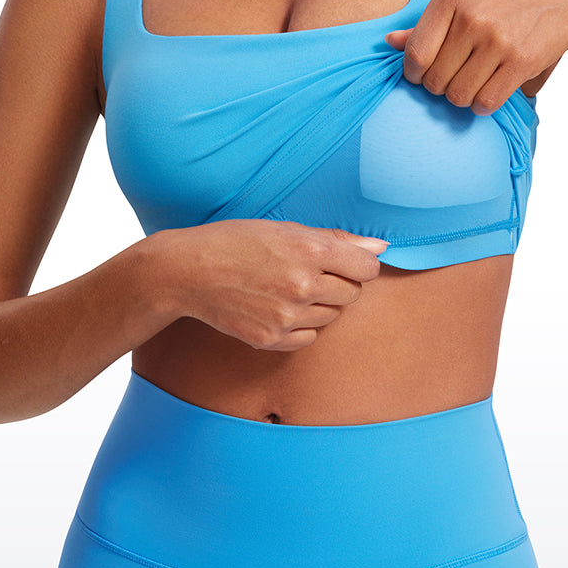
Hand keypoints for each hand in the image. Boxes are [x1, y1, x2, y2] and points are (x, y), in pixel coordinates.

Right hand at [152, 221, 386, 351]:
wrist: (188, 271)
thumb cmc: (236, 241)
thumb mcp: (284, 228)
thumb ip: (335, 240)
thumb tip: (379, 248)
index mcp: (309, 250)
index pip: (367, 267)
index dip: (359, 264)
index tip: (345, 262)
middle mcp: (302, 285)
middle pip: (353, 294)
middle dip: (339, 283)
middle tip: (309, 272)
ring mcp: (287, 316)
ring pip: (332, 316)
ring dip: (319, 304)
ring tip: (287, 288)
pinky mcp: (272, 339)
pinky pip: (309, 337)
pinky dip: (301, 325)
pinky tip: (278, 307)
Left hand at [386, 0, 567, 113]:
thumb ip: (426, 24)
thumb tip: (388, 43)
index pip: (415, 55)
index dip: (414, 75)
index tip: (423, 76)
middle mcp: (472, 17)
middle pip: (435, 81)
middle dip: (441, 88)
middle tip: (455, 80)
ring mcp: (497, 39)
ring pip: (459, 95)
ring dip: (463, 99)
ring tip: (473, 85)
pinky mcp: (521, 60)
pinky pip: (487, 102)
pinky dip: (484, 106)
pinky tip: (490, 93)